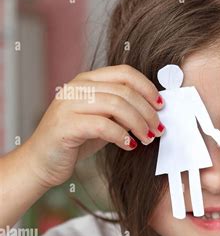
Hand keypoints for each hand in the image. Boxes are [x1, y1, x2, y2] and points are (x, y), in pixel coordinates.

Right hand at [26, 64, 164, 188]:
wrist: (43, 162)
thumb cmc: (76, 140)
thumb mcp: (103, 119)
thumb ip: (122, 110)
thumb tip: (153, 109)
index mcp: (87, 80)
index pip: (124, 73)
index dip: (147, 87)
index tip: (161, 105)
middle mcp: (76, 87)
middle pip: (124, 91)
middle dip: (147, 111)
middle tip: (158, 128)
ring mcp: (68, 104)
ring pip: (116, 106)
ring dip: (138, 124)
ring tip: (147, 138)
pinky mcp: (65, 125)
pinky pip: (103, 126)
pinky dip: (122, 136)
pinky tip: (129, 146)